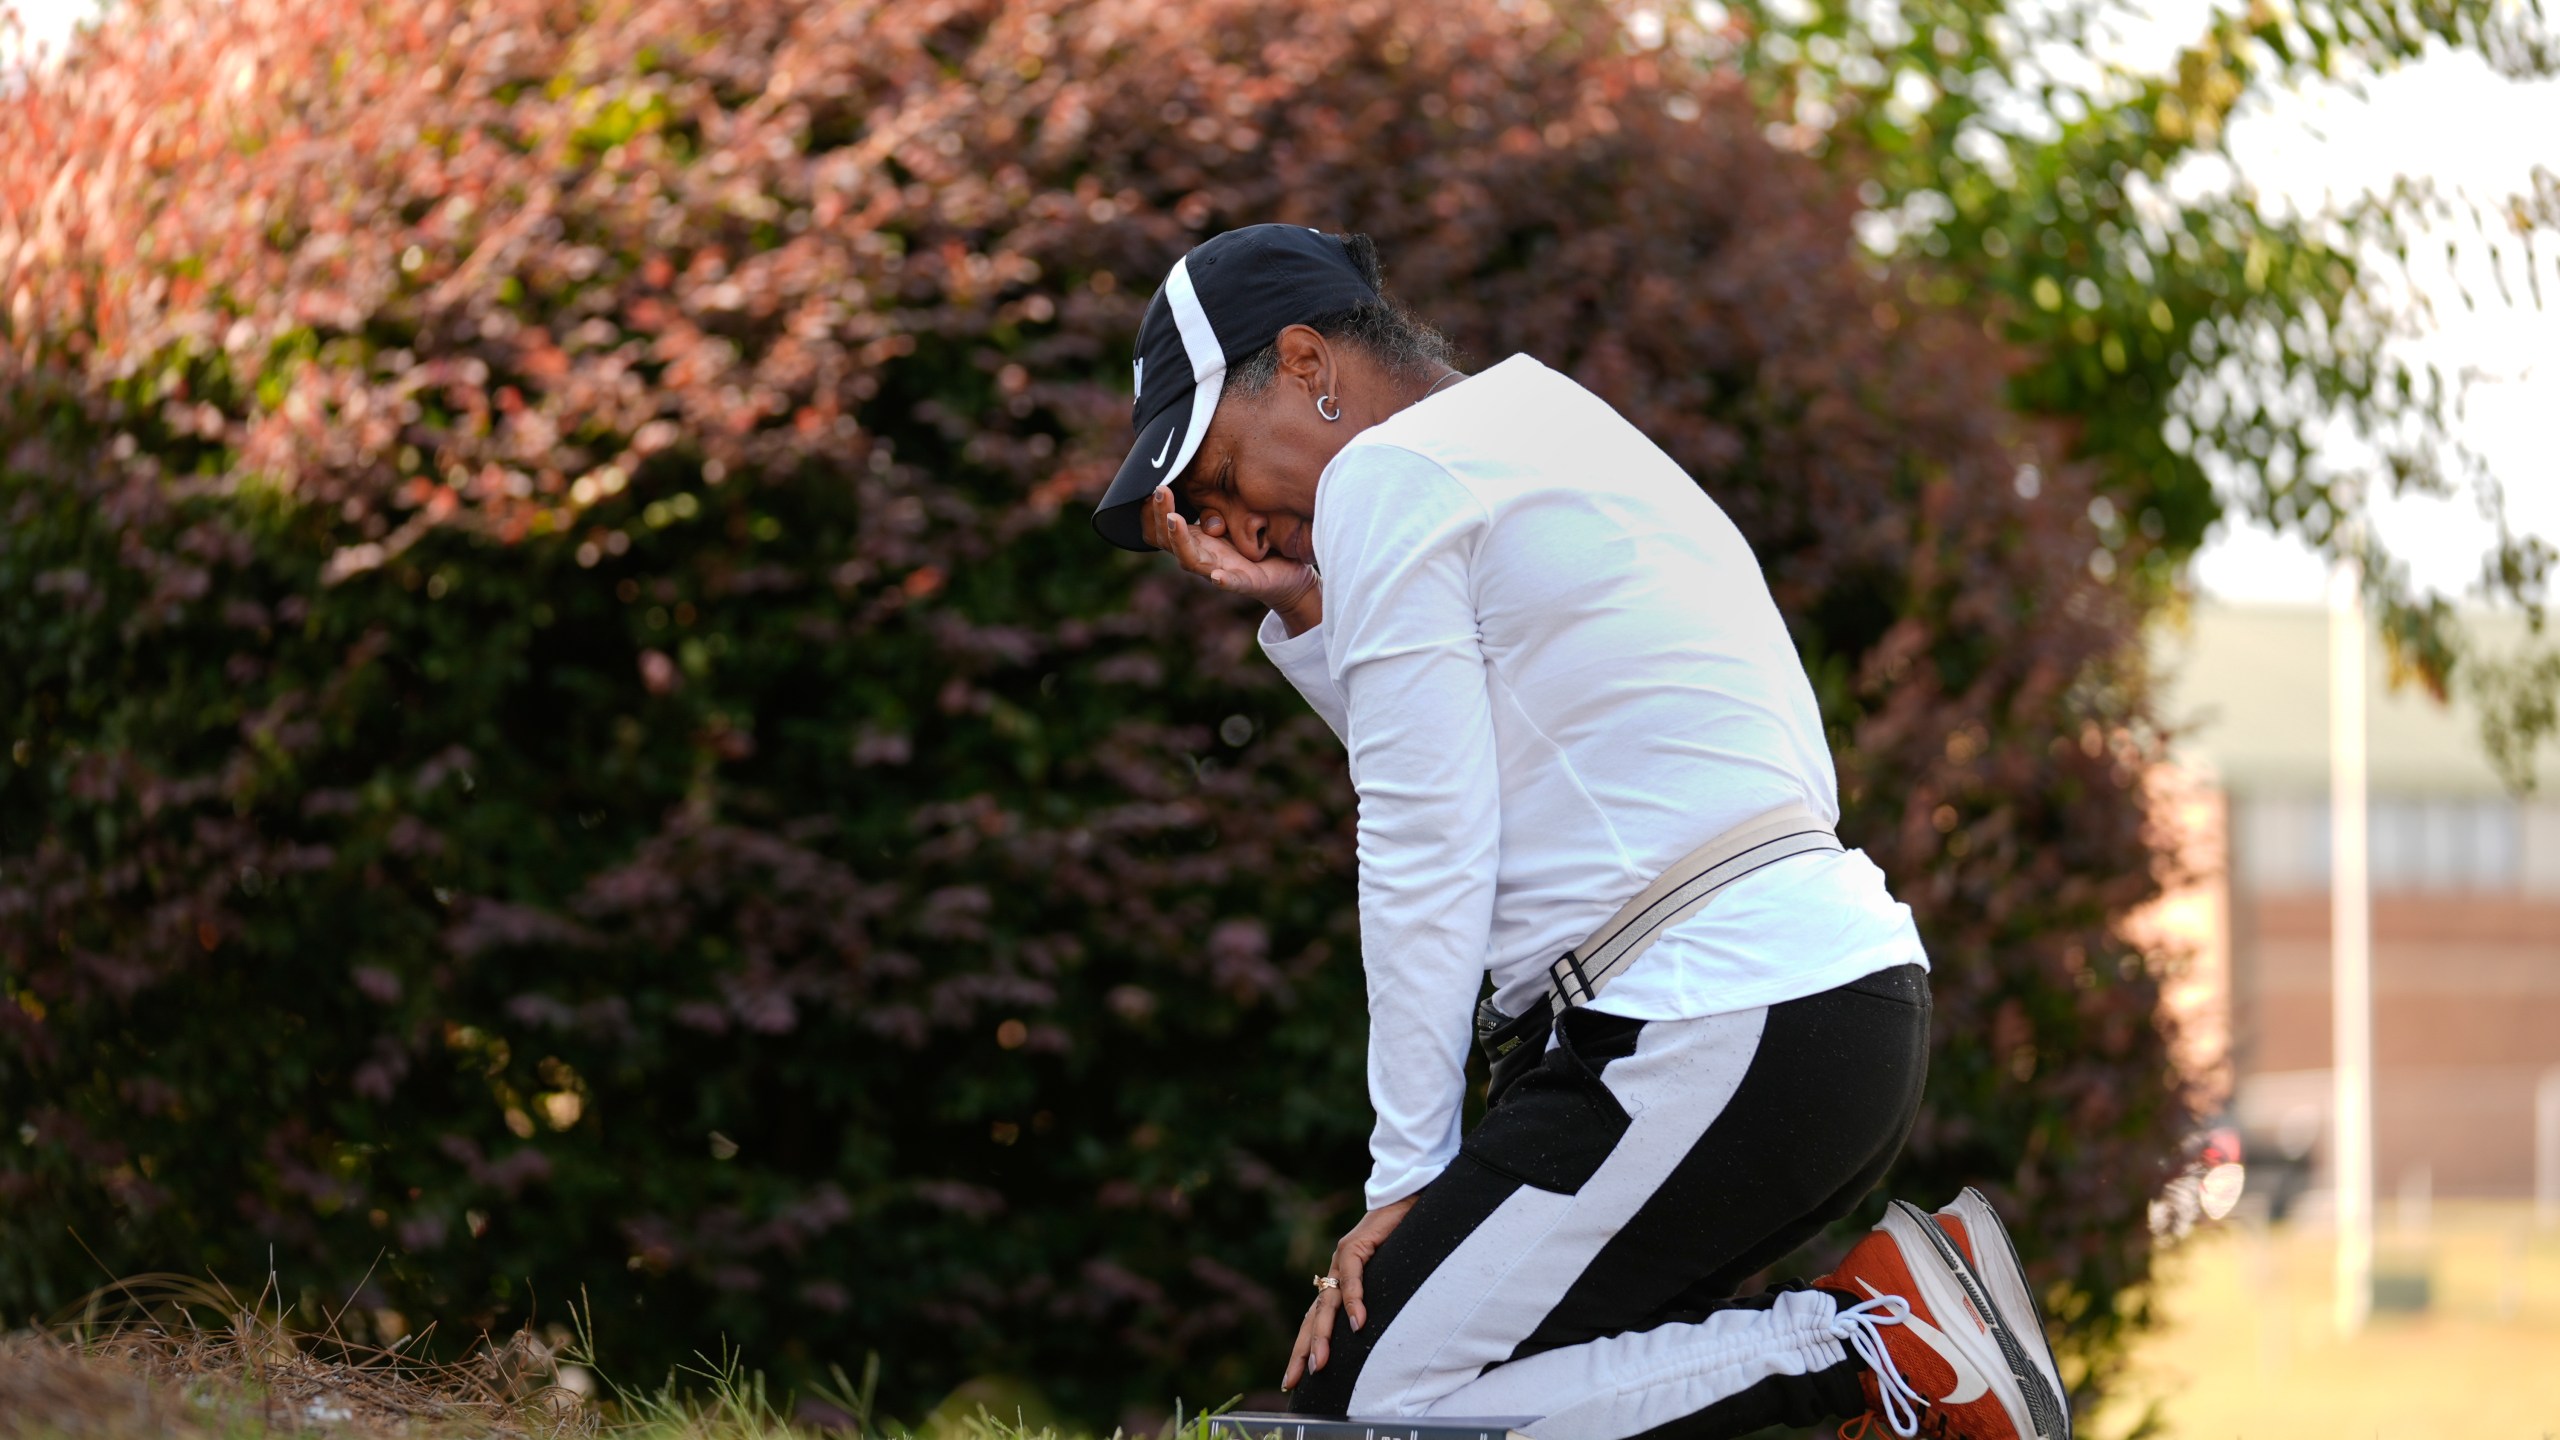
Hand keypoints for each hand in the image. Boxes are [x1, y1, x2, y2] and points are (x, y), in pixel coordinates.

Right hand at [1139, 488, 1321, 634]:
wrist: (1286, 572)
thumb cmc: (1256, 541)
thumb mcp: (1231, 513)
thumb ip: (1214, 499)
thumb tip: (1196, 464)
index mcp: (1196, 540)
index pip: (1162, 528)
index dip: (1151, 511)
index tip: (1150, 485)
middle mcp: (1202, 555)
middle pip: (1168, 540)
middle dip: (1160, 515)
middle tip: (1160, 489)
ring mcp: (1220, 570)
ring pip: (1191, 560)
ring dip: (1180, 540)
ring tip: (1174, 519)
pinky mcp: (1245, 583)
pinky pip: (1232, 583)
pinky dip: (1223, 580)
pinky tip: (1217, 576)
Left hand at [1282, 1195, 1416, 1390]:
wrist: (1407, 1197)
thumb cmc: (1404, 1239)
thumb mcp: (1389, 1280)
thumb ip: (1379, 1302)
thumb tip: (1379, 1336)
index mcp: (1340, 1282)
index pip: (1316, 1321)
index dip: (1305, 1349)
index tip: (1293, 1380)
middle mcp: (1335, 1272)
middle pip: (1313, 1317)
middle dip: (1303, 1350)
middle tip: (1294, 1380)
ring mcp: (1342, 1258)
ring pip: (1327, 1303)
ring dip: (1323, 1335)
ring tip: (1319, 1363)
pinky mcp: (1355, 1245)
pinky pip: (1353, 1278)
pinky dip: (1355, 1302)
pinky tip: (1359, 1324)